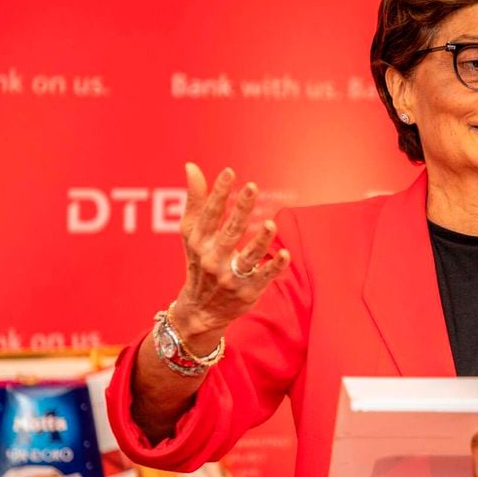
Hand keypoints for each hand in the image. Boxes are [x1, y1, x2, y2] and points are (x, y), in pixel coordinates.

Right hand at [171, 163, 290, 344]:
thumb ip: (196, 201)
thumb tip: (191, 166)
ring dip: (260, 241)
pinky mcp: (247, 291)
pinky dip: (274, 267)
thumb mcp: (191, 234)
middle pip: (229, 232)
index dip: (218, 193)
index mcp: (199, 241)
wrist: (199, 310)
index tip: (229, 172)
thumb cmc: (198, 261)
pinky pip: (263, 277)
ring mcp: (230, 277)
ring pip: (247, 257)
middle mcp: (212, 258)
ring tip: (271, 225)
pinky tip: (285, 254)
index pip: (209, 214)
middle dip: (241, 210)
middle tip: (252, 187)